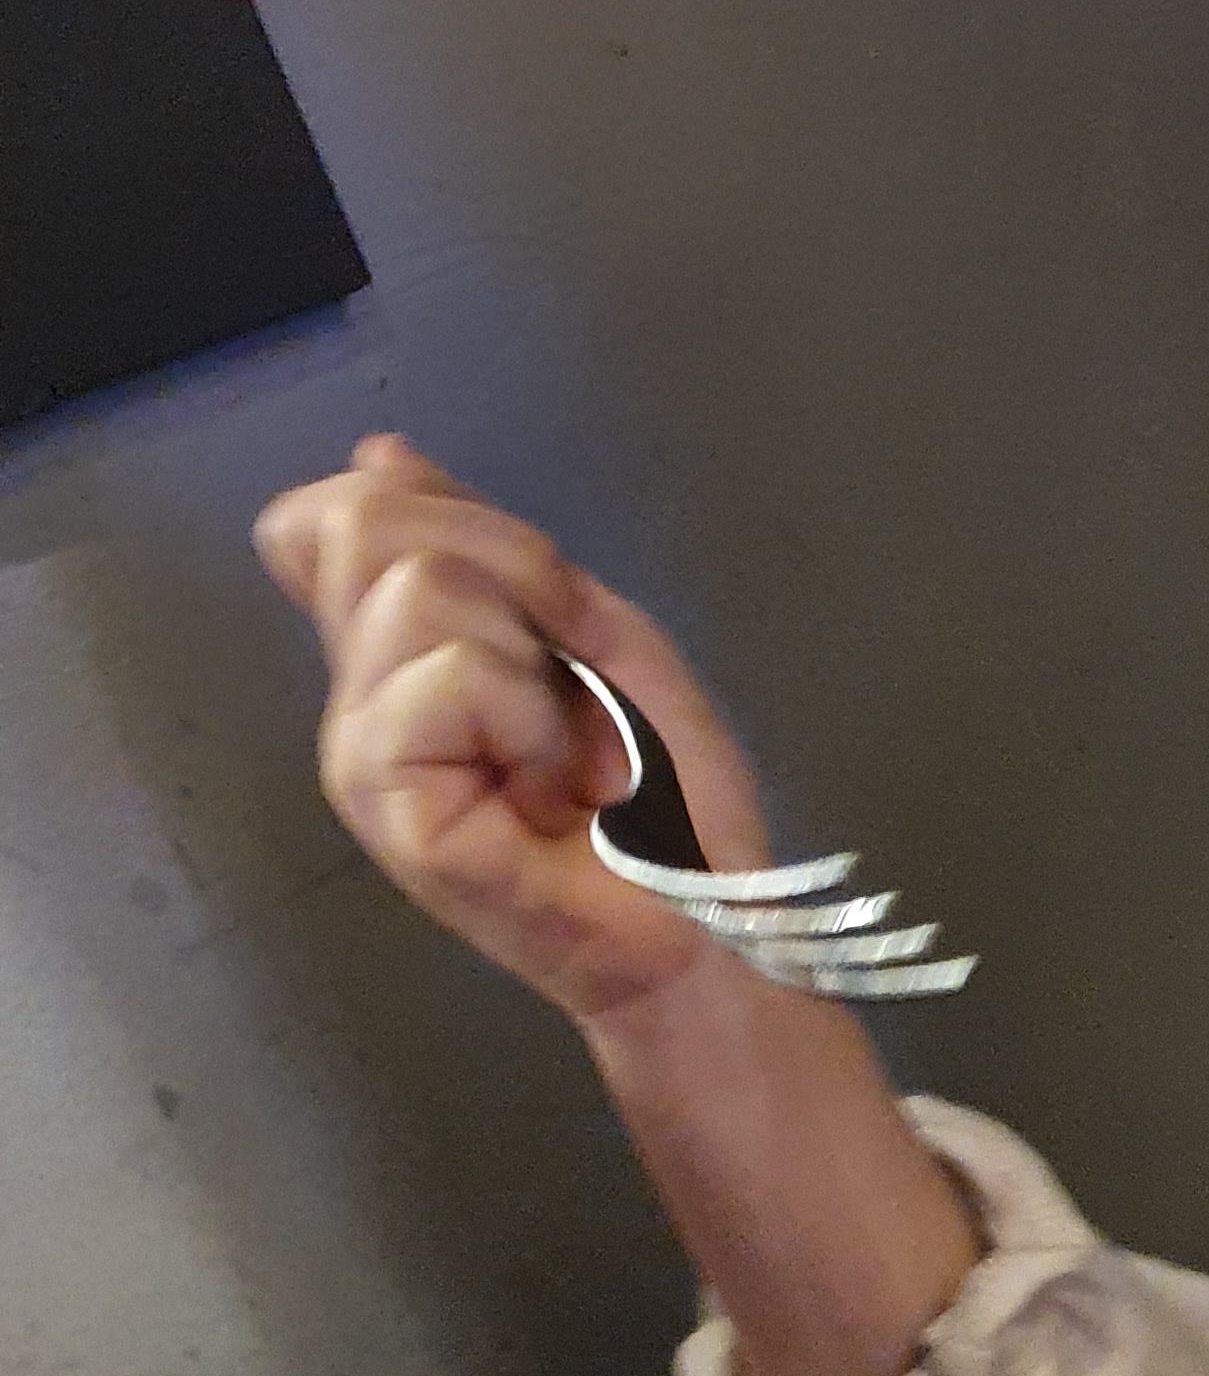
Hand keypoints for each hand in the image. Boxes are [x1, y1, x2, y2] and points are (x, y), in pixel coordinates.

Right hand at [253, 436, 768, 1028]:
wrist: (702, 920)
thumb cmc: (664, 794)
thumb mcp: (592, 630)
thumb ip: (487, 546)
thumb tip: (378, 455)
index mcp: (395, 650)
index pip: (338, 515)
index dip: (441, 515)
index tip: (543, 604)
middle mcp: (356, 693)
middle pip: (364, 521)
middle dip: (507, 571)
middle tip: (569, 679)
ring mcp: (357, 746)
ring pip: (415, 586)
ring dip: (528, 658)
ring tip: (560, 751)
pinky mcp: (379, 794)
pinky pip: (447, 673)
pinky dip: (529, 718)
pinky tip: (548, 792)